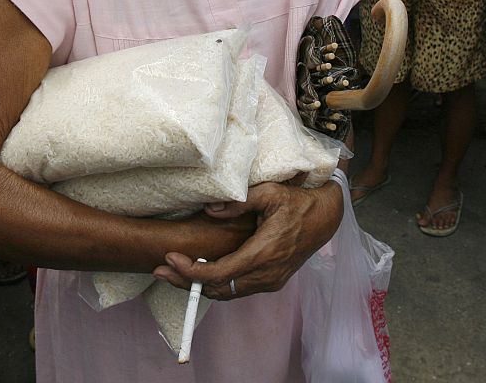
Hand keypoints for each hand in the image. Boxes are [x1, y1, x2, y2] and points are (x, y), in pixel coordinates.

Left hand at [152, 180, 342, 299]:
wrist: (325, 217)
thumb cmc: (297, 201)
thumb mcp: (270, 193)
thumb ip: (239, 201)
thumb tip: (209, 209)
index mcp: (264, 253)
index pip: (220, 273)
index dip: (191, 271)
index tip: (170, 259)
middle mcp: (266, 274)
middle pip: (218, 289)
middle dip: (186, 283)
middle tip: (160, 270)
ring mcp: (270, 281)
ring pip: (227, 293)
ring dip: (199, 285)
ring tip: (173, 271)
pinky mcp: (272, 281)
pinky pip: (238, 289)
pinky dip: (216, 283)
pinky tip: (200, 271)